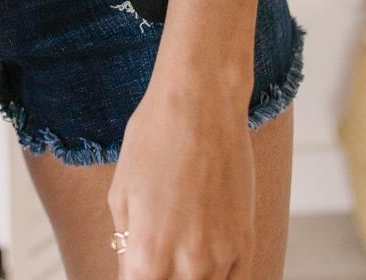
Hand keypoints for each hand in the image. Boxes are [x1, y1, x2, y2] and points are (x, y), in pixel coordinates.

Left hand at [108, 82, 255, 276]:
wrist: (201, 103)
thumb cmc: (153, 139)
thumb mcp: (121, 194)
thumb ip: (125, 245)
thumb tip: (131, 274)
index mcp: (146, 256)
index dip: (133, 279)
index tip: (135, 268)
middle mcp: (186, 266)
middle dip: (160, 278)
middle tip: (156, 251)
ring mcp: (220, 258)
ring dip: (188, 278)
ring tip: (179, 245)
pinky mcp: (245, 243)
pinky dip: (218, 279)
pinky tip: (205, 265)